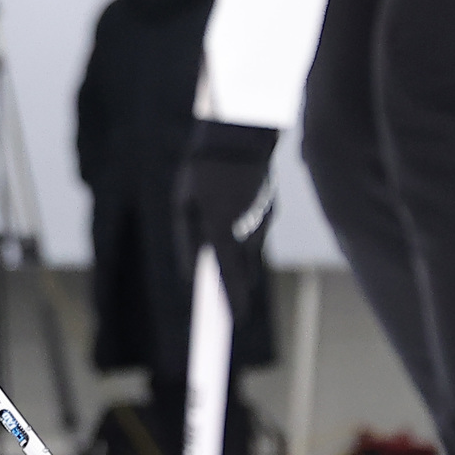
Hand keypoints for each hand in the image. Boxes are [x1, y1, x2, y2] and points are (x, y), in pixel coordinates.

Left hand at [176, 121, 277, 321]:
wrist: (239, 133)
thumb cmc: (202, 168)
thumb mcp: (183, 203)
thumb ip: (186, 241)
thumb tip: (189, 275)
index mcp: (220, 224)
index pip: (228, 272)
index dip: (233, 299)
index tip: (237, 322)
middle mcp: (244, 225)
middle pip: (244, 269)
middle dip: (238, 287)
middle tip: (235, 309)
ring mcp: (261, 218)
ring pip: (251, 251)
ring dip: (240, 257)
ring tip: (227, 243)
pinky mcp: (270, 209)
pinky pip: (257, 233)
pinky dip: (247, 235)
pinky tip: (237, 217)